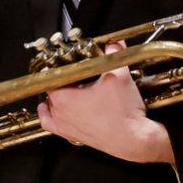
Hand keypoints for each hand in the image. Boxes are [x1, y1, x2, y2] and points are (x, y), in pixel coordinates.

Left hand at [33, 43, 174, 165]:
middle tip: (74, 73)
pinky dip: (51, 116)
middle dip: (61, 80)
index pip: (51, 76)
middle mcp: (58, 112)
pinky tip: (55, 110)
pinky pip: (51, 125)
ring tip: (67, 88)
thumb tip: (115, 43)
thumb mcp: (119, 76)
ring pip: (49, 106)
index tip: (65, 60)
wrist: (133, 139)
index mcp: (63, 97)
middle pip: (51, 90)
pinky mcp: (70, 136)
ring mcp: (63, 126)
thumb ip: (114, 56)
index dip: (58, 66)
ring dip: (55, 96)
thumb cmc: (123, 112)